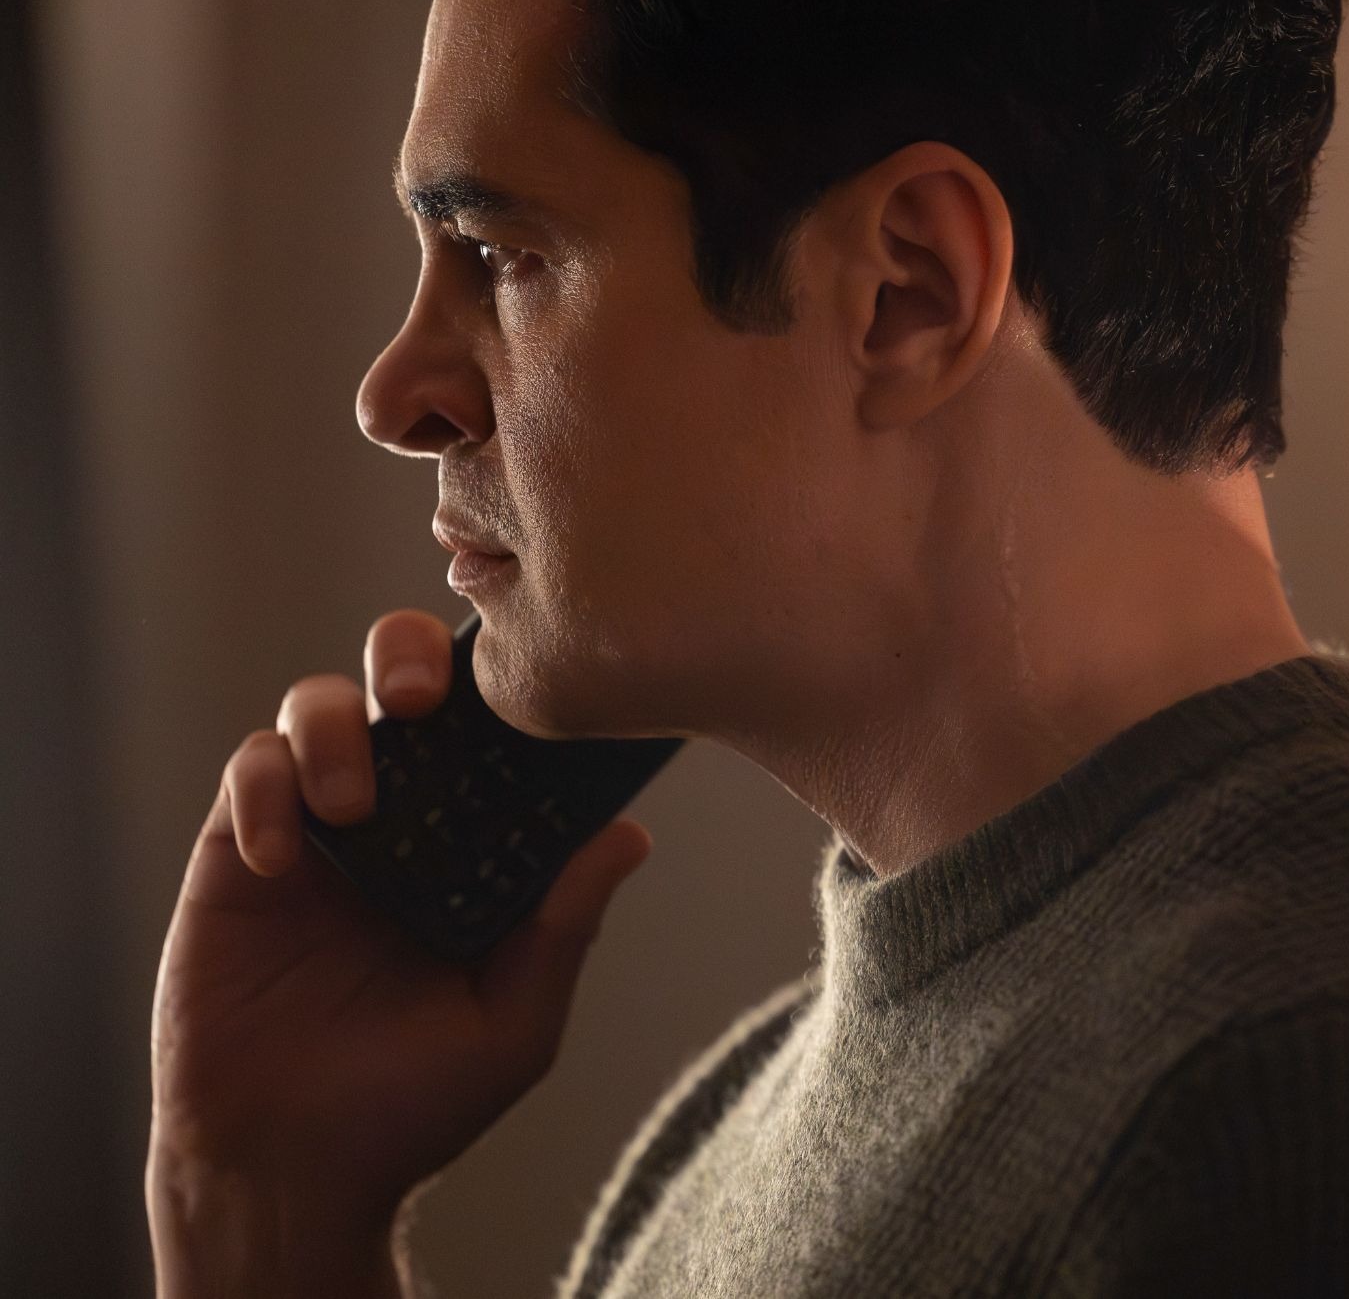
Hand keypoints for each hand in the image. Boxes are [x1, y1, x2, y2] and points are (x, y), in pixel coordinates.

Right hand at [148, 608, 652, 1240]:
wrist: (290, 1172)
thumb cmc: (413, 1104)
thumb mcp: (513, 1022)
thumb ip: (564, 926)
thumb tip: (629, 834)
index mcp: (472, 841)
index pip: (495, 731)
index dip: (510, 691)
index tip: (532, 681)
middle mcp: (399, 815)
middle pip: (403, 680)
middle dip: (412, 656)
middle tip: (425, 696)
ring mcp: (317, 827)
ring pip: (317, 706)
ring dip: (336, 729)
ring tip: (356, 805)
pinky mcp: (238, 852)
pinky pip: (249, 773)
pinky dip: (266, 791)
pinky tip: (285, 859)